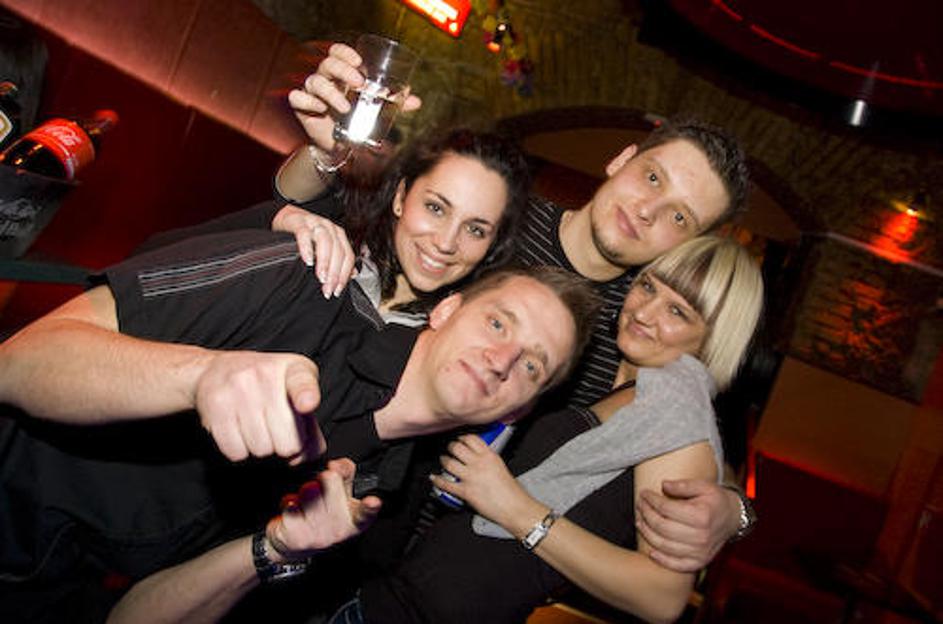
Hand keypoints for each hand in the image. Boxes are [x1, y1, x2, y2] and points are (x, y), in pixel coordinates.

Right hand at [195, 350, 325, 462]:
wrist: (216, 371)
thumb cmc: (266, 389)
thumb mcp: (296, 396)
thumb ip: (311, 429)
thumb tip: (302, 457)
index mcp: (294, 369)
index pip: (302, 383)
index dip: (306, 396)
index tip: (307, 404)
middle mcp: (266, 374)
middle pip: (287, 441)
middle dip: (284, 446)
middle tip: (276, 430)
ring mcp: (239, 387)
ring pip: (261, 450)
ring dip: (261, 449)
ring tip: (256, 427)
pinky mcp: (216, 404)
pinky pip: (236, 451)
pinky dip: (240, 451)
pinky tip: (239, 431)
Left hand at [267, 458, 381, 555]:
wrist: (294, 544)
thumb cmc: (321, 514)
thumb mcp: (340, 494)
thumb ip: (345, 473)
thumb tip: (337, 464)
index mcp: (355, 518)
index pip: (365, 512)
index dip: (370, 506)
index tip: (373, 501)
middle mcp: (339, 530)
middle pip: (330, 480)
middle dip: (322, 479)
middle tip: (320, 492)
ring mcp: (318, 535)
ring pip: (308, 489)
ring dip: (303, 492)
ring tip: (306, 505)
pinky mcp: (296, 537)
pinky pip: (290, 502)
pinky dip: (287, 502)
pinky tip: (293, 513)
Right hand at [273, 204, 355, 297]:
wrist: (288, 218)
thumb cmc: (308, 235)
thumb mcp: (326, 248)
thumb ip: (339, 260)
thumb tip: (353, 274)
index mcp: (339, 235)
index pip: (348, 256)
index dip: (344, 275)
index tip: (337, 290)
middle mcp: (330, 228)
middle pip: (338, 251)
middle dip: (334, 273)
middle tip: (328, 289)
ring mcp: (315, 223)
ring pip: (325, 242)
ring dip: (325, 262)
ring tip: (321, 277)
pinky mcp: (299, 222)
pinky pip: (305, 234)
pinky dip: (307, 248)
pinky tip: (308, 261)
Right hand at [287, 42, 421, 151]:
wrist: (338, 146)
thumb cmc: (355, 120)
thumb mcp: (375, 110)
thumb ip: (394, 104)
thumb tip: (416, 101)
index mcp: (341, 74)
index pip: (337, 53)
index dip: (344, 53)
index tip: (358, 61)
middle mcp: (325, 79)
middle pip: (327, 64)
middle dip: (343, 71)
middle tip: (358, 83)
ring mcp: (312, 92)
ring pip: (314, 81)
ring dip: (331, 93)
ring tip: (346, 107)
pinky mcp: (302, 107)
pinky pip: (297, 98)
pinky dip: (307, 101)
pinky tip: (319, 109)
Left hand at [431, 434, 540, 532]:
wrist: (515, 507)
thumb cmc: (512, 492)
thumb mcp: (501, 467)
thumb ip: (488, 461)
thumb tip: (477, 458)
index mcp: (490, 456)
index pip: (471, 439)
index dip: (462, 438)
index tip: (460, 439)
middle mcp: (479, 463)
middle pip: (457, 447)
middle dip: (450, 447)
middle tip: (449, 449)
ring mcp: (471, 477)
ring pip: (449, 462)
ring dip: (443, 461)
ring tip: (443, 460)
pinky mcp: (465, 491)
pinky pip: (446, 483)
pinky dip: (437, 480)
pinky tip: (434, 478)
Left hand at [636, 479, 739, 571]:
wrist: (733, 519)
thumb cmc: (715, 500)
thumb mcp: (703, 486)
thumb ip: (683, 485)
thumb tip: (663, 485)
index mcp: (701, 516)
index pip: (666, 509)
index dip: (651, 500)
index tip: (644, 493)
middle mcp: (700, 536)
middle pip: (662, 527)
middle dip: (646, 514)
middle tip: (639, 505)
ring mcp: (700, 552)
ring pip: (664, 545)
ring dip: (647, 533)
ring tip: (639, 521)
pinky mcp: (699, 562)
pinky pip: (676, 565)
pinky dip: (661, 559)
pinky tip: (651, 550)